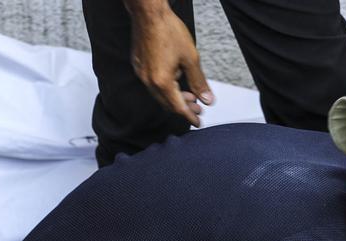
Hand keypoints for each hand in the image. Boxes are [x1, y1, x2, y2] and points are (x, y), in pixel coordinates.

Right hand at [129, 6, 213, 125]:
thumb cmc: (168, 31)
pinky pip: (152, 84)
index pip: (178, 107)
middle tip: (197, 109)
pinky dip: (165, 88)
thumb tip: (207, 100)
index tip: (198, 122)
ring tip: (189, 95)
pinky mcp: (138, 65)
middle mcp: (148, 80)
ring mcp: (141, 73)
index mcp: (162, 81)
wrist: (149, 13)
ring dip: (175, 98)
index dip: (190, 116)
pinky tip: (175, 82)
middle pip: (167, 103)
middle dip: (183, 108)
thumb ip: (199, 82)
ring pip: (159, 95)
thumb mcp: (190, 58)